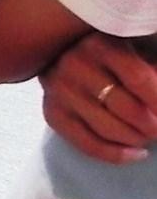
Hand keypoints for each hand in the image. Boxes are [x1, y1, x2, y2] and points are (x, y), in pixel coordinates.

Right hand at [39, 34, 156, 163]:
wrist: (68, 57)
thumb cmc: (114, 57)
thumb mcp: (135, 52)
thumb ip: (152, 71)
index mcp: (100, 44)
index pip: (139, 79)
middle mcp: (74, 65)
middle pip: (125, 108)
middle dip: (152, 125)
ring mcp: (59, 90)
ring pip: (108, 129)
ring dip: (137, 138)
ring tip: (148, 135)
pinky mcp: (52, 113)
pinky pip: (87, 143)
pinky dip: (116, 154)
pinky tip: (136, 154)